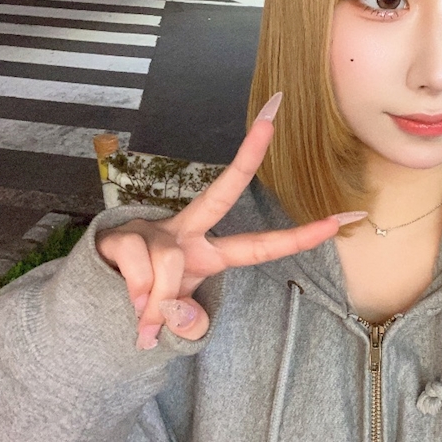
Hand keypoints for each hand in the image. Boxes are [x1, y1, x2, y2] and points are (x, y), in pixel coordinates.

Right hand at [96, 93, 365, 349]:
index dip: (301, 237)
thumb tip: (173, 313)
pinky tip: (130, 301)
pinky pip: (141, 269)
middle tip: (274, 117)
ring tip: (145, 317)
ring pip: (171, 262)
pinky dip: (137, 296)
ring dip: (156, 301)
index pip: (262, 246)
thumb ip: (187, 324)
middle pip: (224, 189)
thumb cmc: (152, 306)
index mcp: (211, 254)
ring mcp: (156, 229)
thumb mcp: (179, 325)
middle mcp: (189, 231)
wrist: (98, 299)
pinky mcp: (123, 233)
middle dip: (249, 153)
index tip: (343, 219)